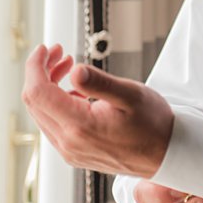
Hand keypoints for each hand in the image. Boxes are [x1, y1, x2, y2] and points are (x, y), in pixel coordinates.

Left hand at [21, 44, 173, 179]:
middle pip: (35, 102)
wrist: (167, 154)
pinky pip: (53, 125)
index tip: (46, 48)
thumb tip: (74, 71)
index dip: (36, 67)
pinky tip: (76, 93)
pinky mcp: (74, 153)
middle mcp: (68, 143)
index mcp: (79, 126)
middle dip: (42, 72)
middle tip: (61, 54)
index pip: (37, 93)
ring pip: (42, 113)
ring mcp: (70, 151)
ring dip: (48, 87)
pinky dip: (56, 103)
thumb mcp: (131, 95)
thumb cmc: (154, 124)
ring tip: (68, 68)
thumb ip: (100, 83)